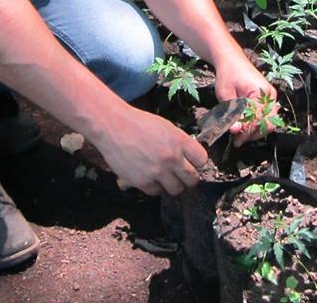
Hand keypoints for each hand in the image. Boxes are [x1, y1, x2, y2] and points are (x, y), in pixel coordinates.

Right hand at [93, 107, 207, 195]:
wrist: (114, 126)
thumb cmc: (139, 124)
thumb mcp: (166, 127)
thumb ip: (180, 143)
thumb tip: (189, 158)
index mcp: (180, 141)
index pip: (202, 161)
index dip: (198, 163)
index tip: (193, 164)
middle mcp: (171, 158)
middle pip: (192, 179)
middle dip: (189, 178)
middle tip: (182, 175)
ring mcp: (157, 171)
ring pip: (176, 190)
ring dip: (172, 184)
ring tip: (165, 176)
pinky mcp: (142, 181)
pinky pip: (156, 192)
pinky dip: (154, 186)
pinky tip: (149, 176)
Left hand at [213, 52, 277, 146]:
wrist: (231, 60)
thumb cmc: (227, 74)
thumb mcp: (225, 94)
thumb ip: (232, 113)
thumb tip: (236, 130)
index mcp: (261, 92)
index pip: (257, 119)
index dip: (247, 131)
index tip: (235, 138)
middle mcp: (270, 96)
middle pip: (267, 123)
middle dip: (253, 134)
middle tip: (238, 140)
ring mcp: (271, 98)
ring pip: (269, 122)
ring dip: (256, 131)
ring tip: (241, 135)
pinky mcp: (268, 100)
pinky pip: (267, 117)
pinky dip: (257, 124)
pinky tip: (245, 127)